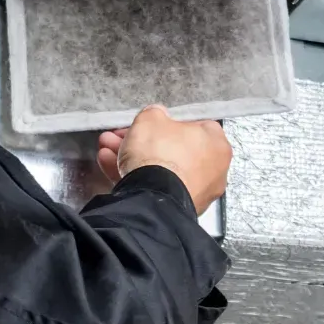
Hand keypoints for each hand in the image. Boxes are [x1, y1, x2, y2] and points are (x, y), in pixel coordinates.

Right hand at [97, 105, 230, 215]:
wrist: (151, 199)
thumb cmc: (160, 153)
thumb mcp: (151, 119)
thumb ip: (154, 114)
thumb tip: (156, 116)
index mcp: (216, 143)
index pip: (194, 126)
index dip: (166, 122)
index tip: (147, 123)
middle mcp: (212, 170)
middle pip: (173, 148)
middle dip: (143, 141)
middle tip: (121, 136)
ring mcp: (196, 192)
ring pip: (161, 169)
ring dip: (134, 158)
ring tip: (107, 150)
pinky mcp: (178, 209)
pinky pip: (156, 187)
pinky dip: (136, 178)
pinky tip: (110, 167)